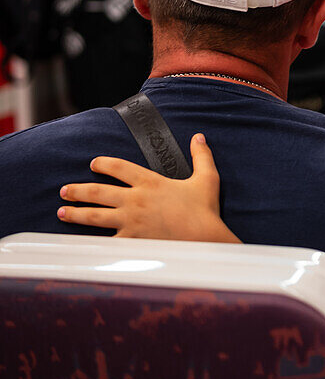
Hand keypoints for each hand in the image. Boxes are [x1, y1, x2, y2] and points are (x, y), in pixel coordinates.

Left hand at [57, 134, 235, 241]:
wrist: (204, 238)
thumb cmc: (205, 210)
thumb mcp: (207, 178)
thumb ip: (201, 156)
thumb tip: (199, 137)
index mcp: (150, 182)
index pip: (119, 167)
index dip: (103, 163)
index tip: (93, 164)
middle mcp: (135, 200)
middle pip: (98, 191)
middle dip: (78, 190)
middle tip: (64, 190)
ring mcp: (130, 222)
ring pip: (95, 215)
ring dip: (76, 212)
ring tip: (62, 211)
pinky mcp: (131, 241)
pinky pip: (105, 240)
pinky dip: (90, 240)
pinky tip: (78, 241)